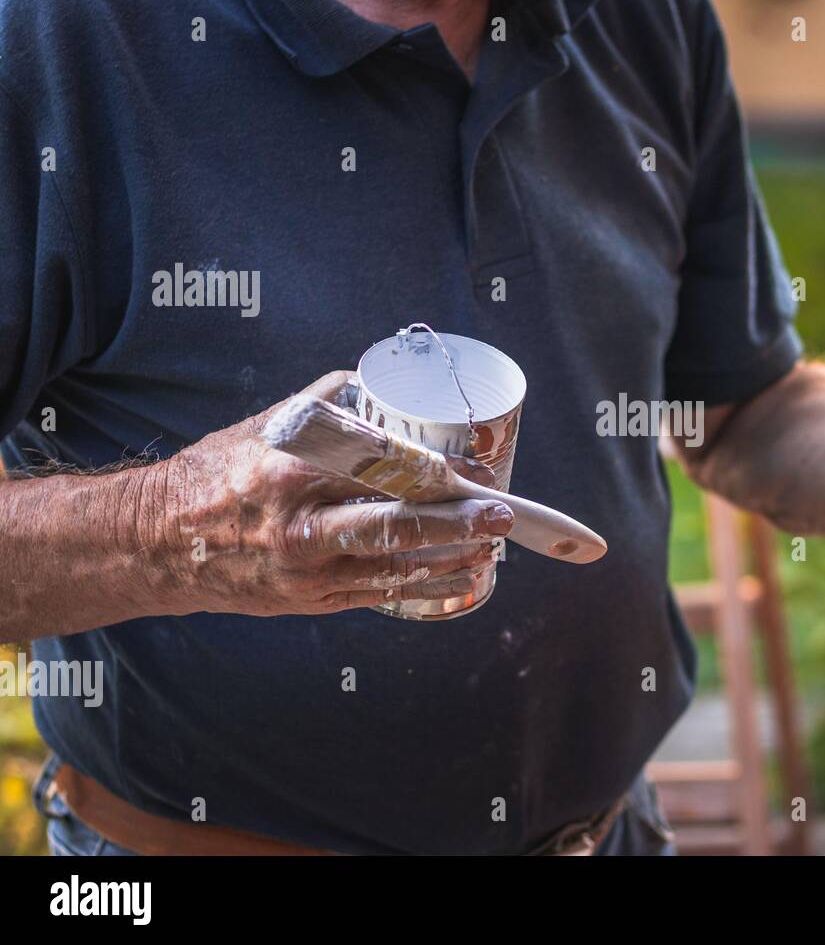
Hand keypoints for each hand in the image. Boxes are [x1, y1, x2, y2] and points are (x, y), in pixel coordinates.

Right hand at [144, 371, 514, 615]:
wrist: (158, 542)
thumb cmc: (217, 474)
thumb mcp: (265, 426)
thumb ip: (328, 405)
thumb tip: (383, 385)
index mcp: (290, 470)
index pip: (377, 467)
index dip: (435, 470)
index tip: (474, 466)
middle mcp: (299, 523)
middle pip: (394, 522)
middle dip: (458, 520)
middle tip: (503, 513)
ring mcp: (306, 570)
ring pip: (395, 566)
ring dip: (453, 556)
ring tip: (493, 544)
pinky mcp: (310, 601)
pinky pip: (381, 594)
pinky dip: (427, 585)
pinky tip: (462, 575)